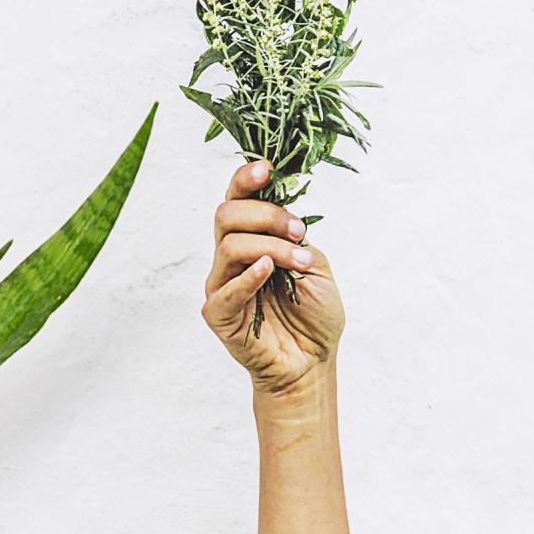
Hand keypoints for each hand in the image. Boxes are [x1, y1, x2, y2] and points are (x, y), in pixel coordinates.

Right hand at [202, 160, 345, 398]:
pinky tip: (268, 271)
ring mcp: (221, 285)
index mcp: (252, 240)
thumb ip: (295, 239)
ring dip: (271, 247)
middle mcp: (230, 258)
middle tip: (299, 232)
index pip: (236, 199)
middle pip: (227, 215)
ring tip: (300, 263)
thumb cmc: (313, 316)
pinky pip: (225, 290)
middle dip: (267, 215)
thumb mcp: (315, 265)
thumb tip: (285, 215)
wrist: (312, 363)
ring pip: (230, 246)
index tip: (268, 169)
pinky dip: (248, 276)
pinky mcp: (218, 315)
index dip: (246, 179)